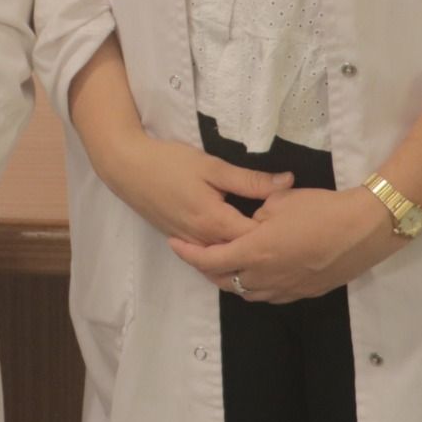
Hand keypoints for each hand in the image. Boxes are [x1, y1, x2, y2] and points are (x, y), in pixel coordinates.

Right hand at [92, 132, 292, 246]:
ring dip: (245, 254)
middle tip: (288, 238)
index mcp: (215, 222)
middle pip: (241, 255)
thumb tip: (288, 181)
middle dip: (264, 249)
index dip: (277, 235)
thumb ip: (250, 179)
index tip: (295, 224)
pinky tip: (240, 246)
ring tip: (269, 246)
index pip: (255, 240)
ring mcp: (189, 243)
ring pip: (224, 259)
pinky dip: (225, 253)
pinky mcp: (180, 240)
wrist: (126, 167)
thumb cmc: (169, 162)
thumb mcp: (213, 166)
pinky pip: (208, 255)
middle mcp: (203, 240)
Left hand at [169, 187, 403, 303]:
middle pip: (225, 282)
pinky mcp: (305, 292)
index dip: (189, 254)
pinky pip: (270, 295)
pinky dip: (256, 285)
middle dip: (206, 269)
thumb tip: (251, 220)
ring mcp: (287, 289)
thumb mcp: (281, 201)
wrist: (364, 229)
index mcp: (256, 252)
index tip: (175, 244)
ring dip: (232, 280)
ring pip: (247, 293)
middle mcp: (267, 277)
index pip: (211, 260)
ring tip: (227, 263)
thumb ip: (257, 212)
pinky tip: (260, 271)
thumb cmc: (322, 209)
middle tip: (198, 253)